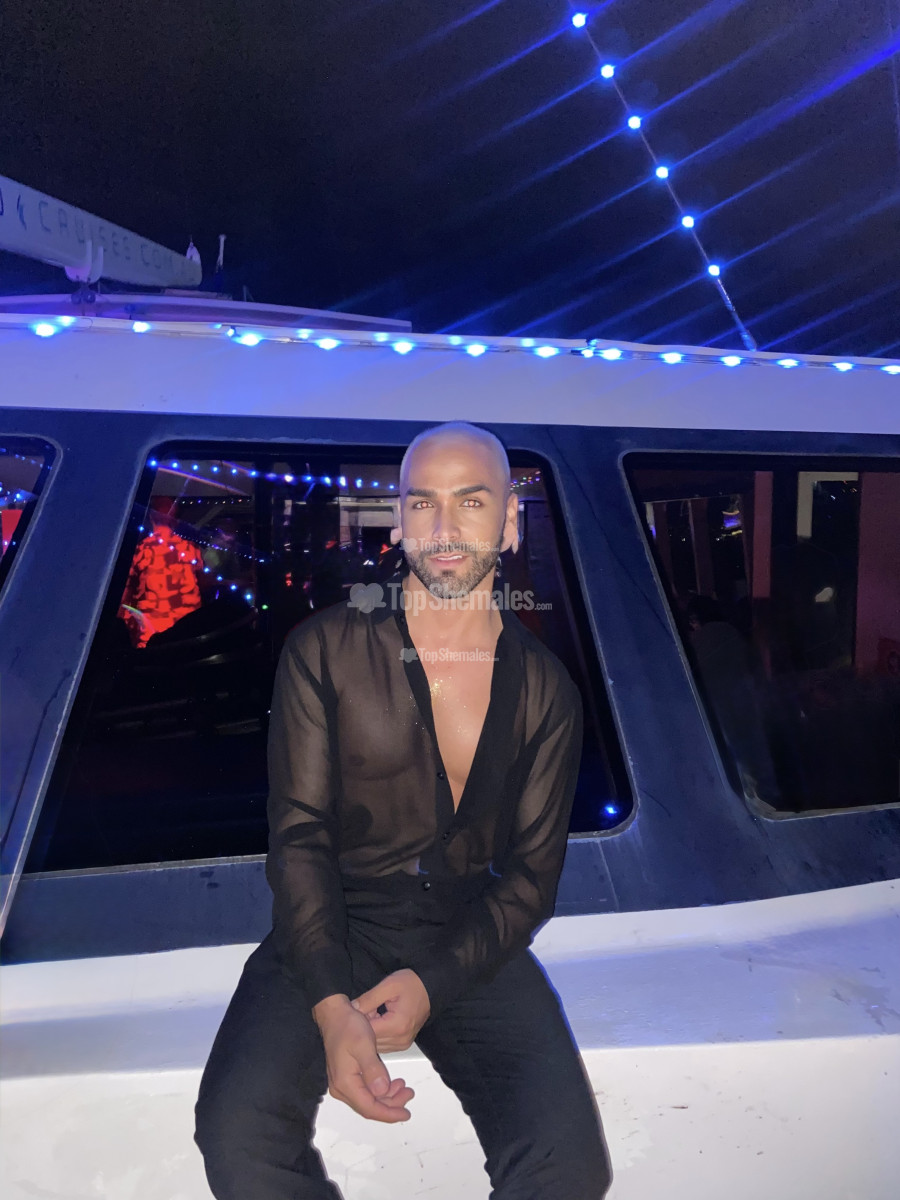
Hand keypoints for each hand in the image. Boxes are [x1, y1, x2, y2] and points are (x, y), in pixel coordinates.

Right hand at [312, 995, 414, 1122]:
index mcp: (345, 1083)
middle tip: (409, 1094)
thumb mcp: (364, 1044)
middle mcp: (341, 1088)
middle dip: (391, 1105)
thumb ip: (373, 1069)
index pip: (369, 1108)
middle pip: (369, 1107)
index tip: (405, 1114)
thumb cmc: (348, 1026)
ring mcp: (342, 1083)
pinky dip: (379, 1089)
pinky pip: (364, 1091)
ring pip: (367, 1100)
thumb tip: (382, 1090)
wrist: (334, 1015)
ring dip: (387, 1097)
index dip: (389, 1114)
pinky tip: (391, 1083)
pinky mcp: (346, 1077)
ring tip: (403, 1087)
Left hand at [351, 969, 430, 1052]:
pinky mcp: (403, 1043)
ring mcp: (403, 1043)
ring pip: (376, 1044)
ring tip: (373, 1013)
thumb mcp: (388, 985)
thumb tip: (352, 1009)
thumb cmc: (412, 984)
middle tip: (364, 1008)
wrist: (431, 988)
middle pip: (371, 1041)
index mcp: (397, 1026)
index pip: (367, 1032)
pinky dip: (378, 1034)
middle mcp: (401, 1039)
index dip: (357, 1021)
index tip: (354, 1010)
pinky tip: (379, 1020)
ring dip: (370, 1031)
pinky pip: (383, 1044)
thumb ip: (369, 999)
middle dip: (363, 1027)